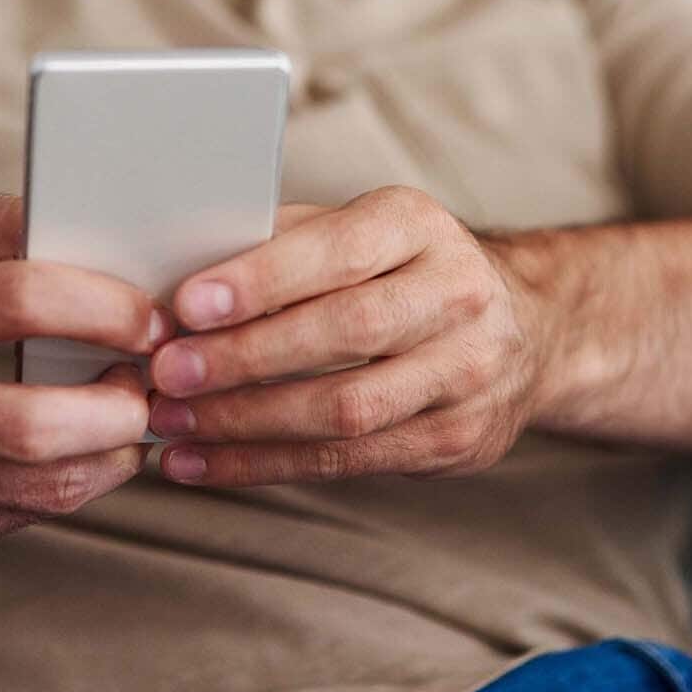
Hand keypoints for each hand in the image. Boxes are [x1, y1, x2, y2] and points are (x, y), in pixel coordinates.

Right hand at [0, 197, 167, 563]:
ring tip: (129, 419)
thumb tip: (84, 224)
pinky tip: (81, 453)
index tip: (148, 317)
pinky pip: (14, 517)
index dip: (107, 309)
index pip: (25, 303)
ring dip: (111, 455)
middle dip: (122, 407)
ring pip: (40, 487)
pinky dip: (63, 485)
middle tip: (152, 383)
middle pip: (40, 424)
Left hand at [144, 186, 555, 486]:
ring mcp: (466, 373)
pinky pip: (349, 461)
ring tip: (172, 425)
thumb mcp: (356, 230)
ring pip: (348, 408)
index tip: (188, 303)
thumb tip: (173, 260)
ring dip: (247, 423)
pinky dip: (265, 465)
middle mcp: (457, 294)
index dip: (262, 279)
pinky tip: (205, 463)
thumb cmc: (400, 272)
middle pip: (346, 332)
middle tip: (168, 374)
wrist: (523, 330)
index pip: (339, 251)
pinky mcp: (458, 440)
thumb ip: (278, 240)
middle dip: (245, 357)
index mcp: (419, 226)